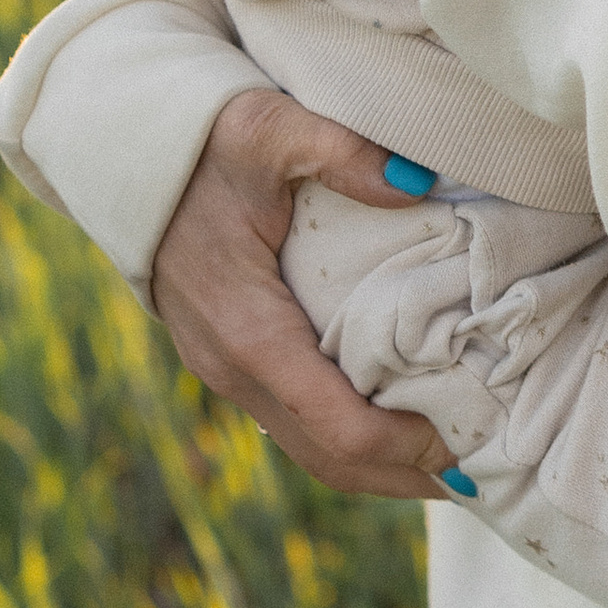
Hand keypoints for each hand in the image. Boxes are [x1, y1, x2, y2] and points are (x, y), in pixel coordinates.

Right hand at [151, 89, 453, 500]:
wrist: (125, 154)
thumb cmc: (201, 143)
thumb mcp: (269, 129)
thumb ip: (342, 152)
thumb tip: (416, 182)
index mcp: (249, 335)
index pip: (337, 428)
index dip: (406, 448)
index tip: (468, 442)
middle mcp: (234, 369)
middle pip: (329, 460)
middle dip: (404, 479)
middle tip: (481, 479)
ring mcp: (228, 370)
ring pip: (310, 449)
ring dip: (380, 468)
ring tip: (453, 467)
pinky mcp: (234, 358)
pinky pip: (297, 420)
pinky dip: (351, 437)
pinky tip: (398, 423)